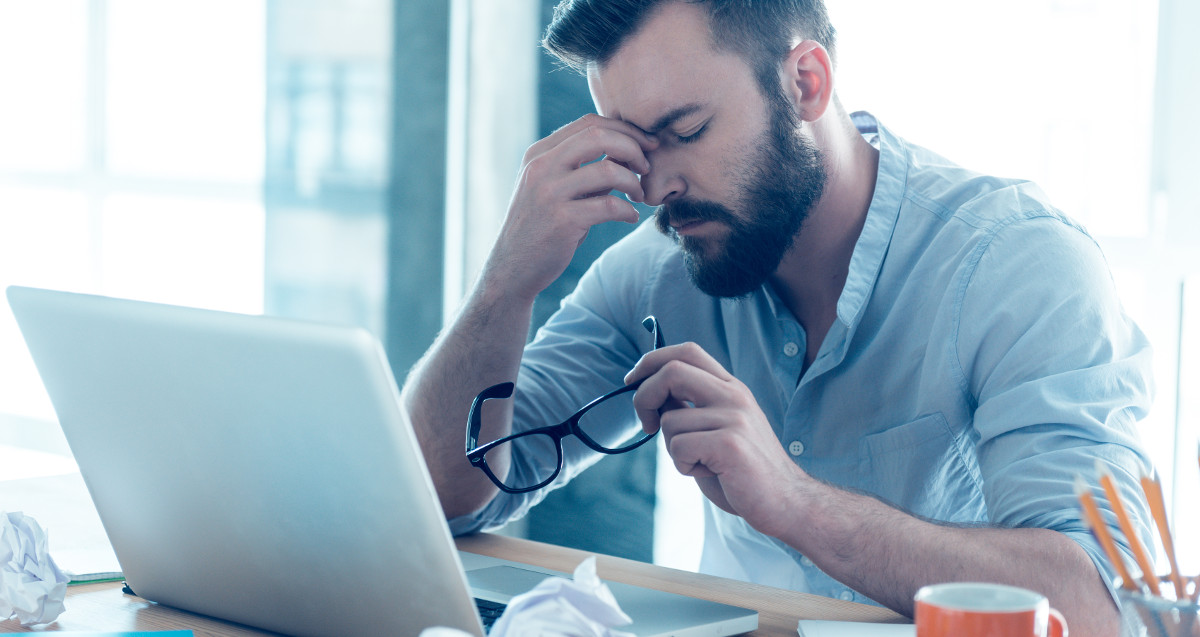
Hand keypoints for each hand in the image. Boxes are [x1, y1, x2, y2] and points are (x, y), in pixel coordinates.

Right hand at [483, 114, 658, 300]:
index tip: (646, 144)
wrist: (513, 266)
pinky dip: (628, 211)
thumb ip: (585, 169)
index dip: (625, 130)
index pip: (589, 124)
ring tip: (638, 196)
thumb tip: (628, 153)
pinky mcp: (562, 221)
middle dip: (633, 148)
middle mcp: (541, 167)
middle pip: (599, 137)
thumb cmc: (543, 225)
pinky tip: (630, 218)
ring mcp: (549, 193)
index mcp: (540, 153)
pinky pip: (609, 206)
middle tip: (646, 167)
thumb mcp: (556, 188)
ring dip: (633, 182)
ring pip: (608, 170)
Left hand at [625, 343, 808, 537]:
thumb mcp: (716, 429)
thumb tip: (650, 392)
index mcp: (731, 388)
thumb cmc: (742, 470)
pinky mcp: (730, 444)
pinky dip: (684, 466)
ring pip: (670, 421)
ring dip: (673, 450)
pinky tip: (710, 473)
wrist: (785, 502)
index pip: (687, 351)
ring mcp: (734, 417)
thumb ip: (690, 408)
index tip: (632, 380)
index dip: (652, 360)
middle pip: (672, 371)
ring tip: (702, 463)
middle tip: (646, 425)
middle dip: (643, 396)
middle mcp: (734, 395)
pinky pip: (679, 447)